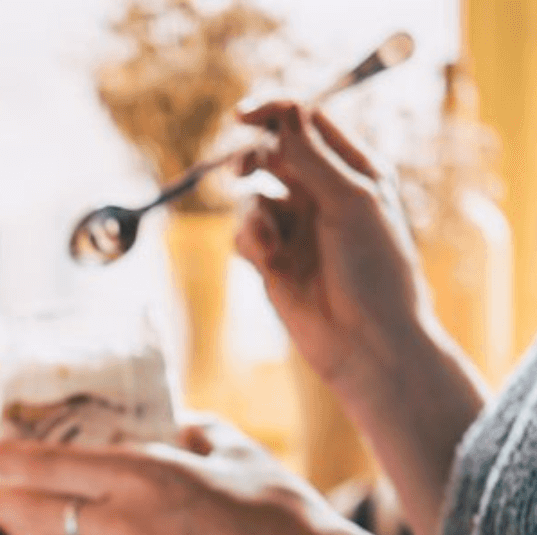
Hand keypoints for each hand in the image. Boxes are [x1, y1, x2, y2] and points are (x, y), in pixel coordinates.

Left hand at [0, 418, 348, 534]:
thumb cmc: (278, 508)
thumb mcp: (231, 449)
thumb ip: (189, 430)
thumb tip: (169, 422)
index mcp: (143, 476)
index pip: (54, 465)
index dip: (12, 458)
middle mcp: (123, 523)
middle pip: (38, 512)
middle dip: (2, 501)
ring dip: (24, 532)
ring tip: (5, 518)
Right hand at [234, 100, 429, 400]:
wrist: (364, 340)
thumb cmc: (374, 269)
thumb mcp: (349, 201)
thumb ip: (313, 157)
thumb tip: (286, 112)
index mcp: (355, 171)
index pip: (307, 123)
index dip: (275, 114)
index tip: (243, 116)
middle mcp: (323, 194)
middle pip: (274, 155)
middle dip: (253, 158)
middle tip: (241, 168)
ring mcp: (296, 227)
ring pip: (253, 198)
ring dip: (255, 216)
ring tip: (271, 244)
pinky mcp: (272, 259)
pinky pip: (244, 234)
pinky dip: (251, 242)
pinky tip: (270, 263)